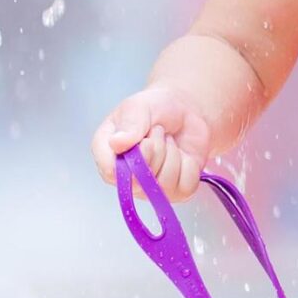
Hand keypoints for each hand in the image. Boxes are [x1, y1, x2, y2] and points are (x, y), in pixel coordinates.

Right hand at [90, 85, 212, 201]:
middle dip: (157, 150)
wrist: (186, 111)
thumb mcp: (140, 106)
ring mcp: (150, 188)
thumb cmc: (156, 109)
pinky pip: (186, 186)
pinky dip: (189, 166)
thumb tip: (116, 143)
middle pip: (141, 180)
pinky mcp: (175, 191)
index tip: (146, 139)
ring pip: (165, 184)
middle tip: (159, 132)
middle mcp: (126, 176)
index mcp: (107, 154)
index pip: (111, 173)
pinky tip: (183, 154)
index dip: (133, 159)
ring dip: (173, 155)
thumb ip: (129, 123)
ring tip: (168, 141)